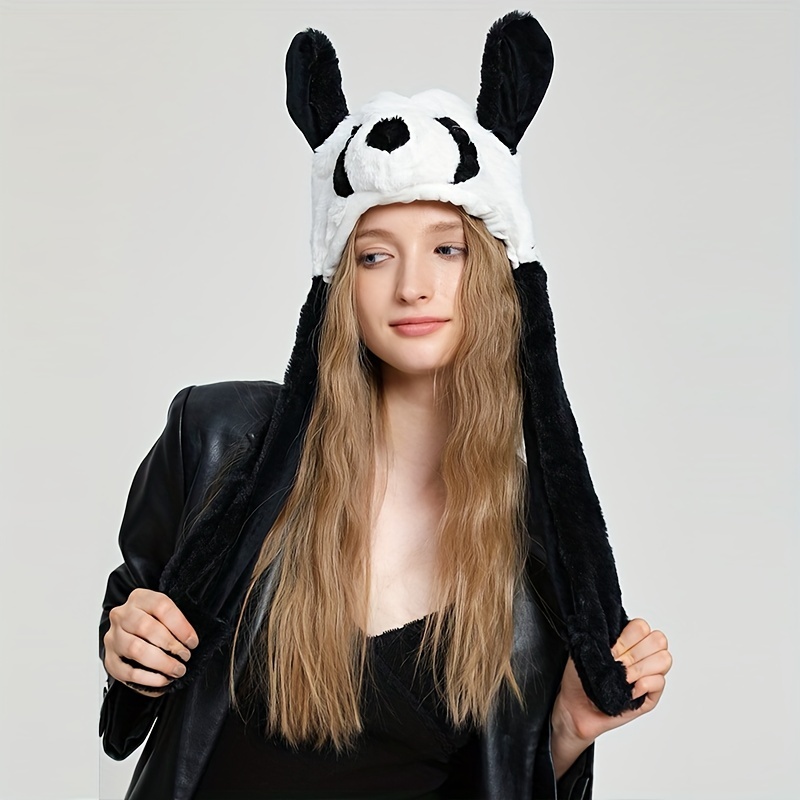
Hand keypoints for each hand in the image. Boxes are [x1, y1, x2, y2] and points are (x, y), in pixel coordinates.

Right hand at [103, 588, 197, 696]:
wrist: (129, 630)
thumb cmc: (153, 622)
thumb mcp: (164, 612)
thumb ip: (175, 620)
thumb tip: (191, 641)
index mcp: (139, 598)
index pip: (161, 606)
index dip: (180, 626)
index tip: (192, 642)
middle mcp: (122, 615)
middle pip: (146, 627)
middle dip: (170, 645)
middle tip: (185, 656)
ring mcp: (113, 637)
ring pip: (135, 649)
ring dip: (160, 663)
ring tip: (176, 670)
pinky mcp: (109, 659)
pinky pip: (126, 672)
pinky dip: (147, 679)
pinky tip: (162, 680)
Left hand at [551, 618, 671, 771]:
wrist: (574, 707)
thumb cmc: (579, 678)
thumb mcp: (587, 651)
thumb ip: (604, 637)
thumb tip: (616, 628)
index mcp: (626, 641)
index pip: (643, 626)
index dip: (629, 637)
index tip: (612, 650)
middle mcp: (640, 656)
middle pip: (659, 640)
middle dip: (636, 652)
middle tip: (618, 664)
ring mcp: (647, 676)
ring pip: (664, 660)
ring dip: (641, 668)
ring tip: (624, 678)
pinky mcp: (649, 697)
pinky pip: (660, 682)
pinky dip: (644, 684)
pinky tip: (629, 690)